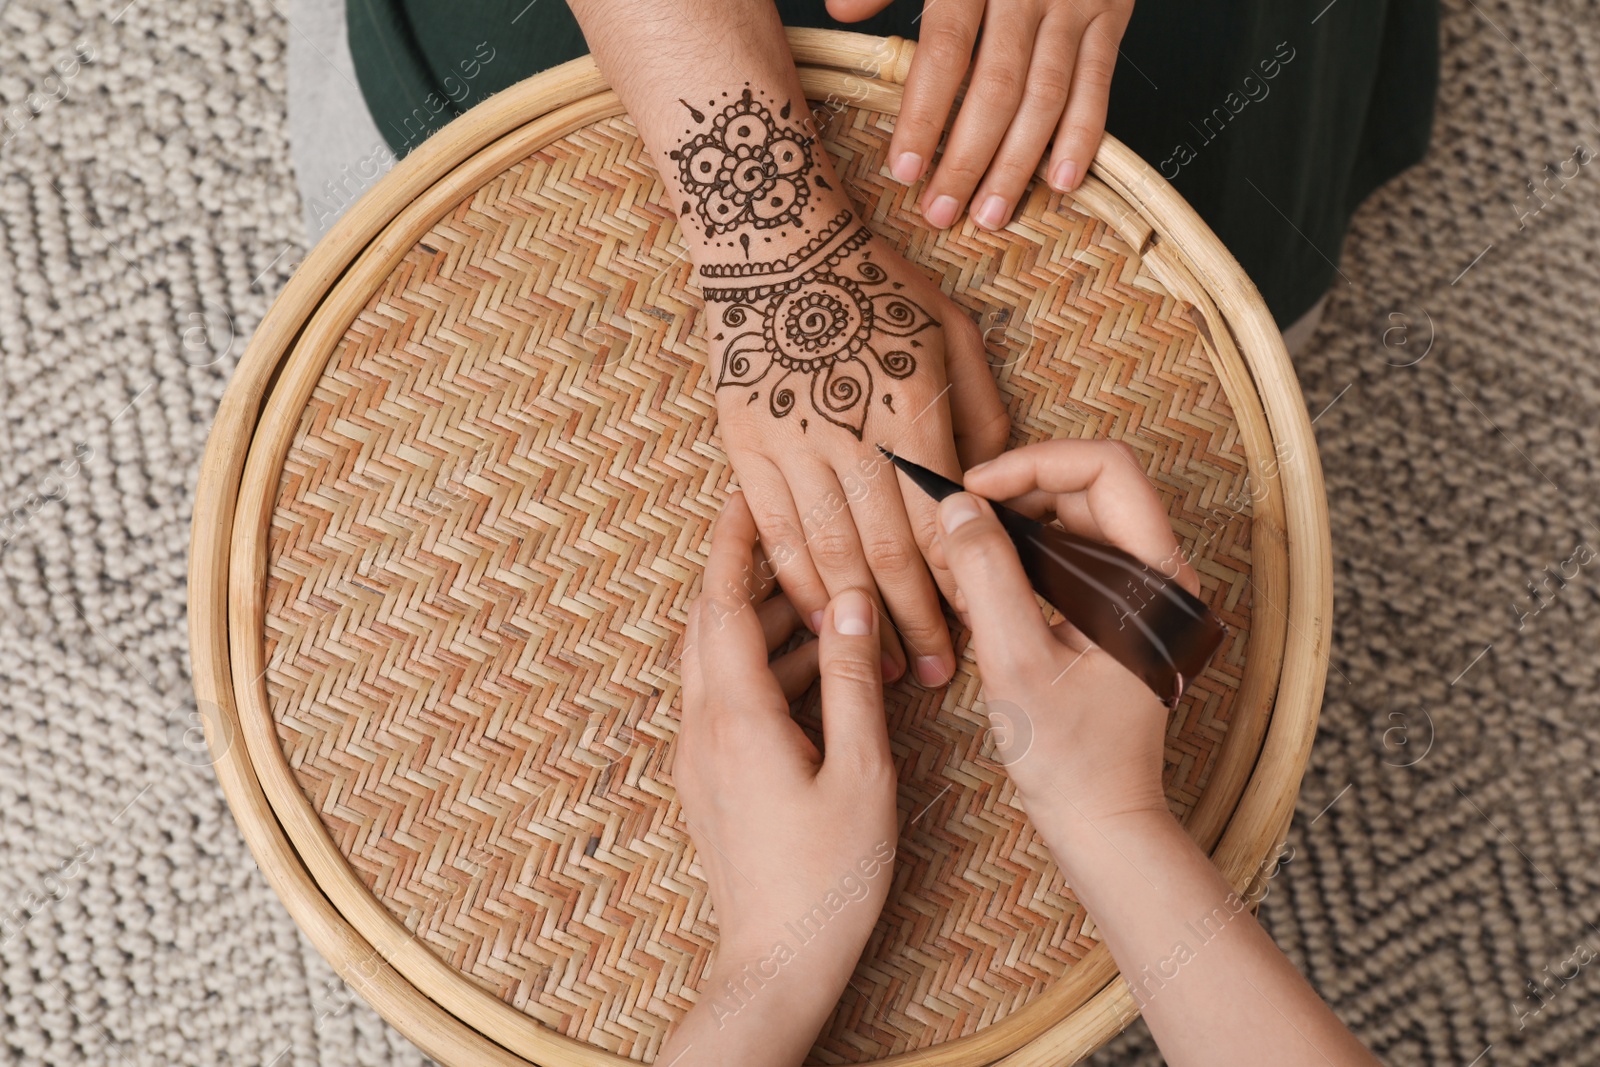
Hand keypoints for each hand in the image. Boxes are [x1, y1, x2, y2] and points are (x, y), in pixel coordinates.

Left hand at [663, 493, 897, 1063]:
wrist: (775, 963)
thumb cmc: (827, 878)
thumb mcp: (860, 773)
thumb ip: (853, 682)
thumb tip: (849, 604)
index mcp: (736, 717)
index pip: (720, 603)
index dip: (730, 543)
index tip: (744, 491)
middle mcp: (704, 727)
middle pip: (712, 624)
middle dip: (749, 575)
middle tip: (797, 537)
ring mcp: (701, 755)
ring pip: (720, 662)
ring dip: (766, 627)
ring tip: (831, 609)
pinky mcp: (711, 779)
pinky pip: (729, 699)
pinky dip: (767, 671)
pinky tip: (821, 674)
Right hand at [704, 215, 1007, 687]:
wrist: (775, 247)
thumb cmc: (876, 286)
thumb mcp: (953, 332)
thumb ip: (979, 415)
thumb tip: (992, 488)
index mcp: (914, 410)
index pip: (944, 521)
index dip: (960, 585)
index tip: (976, 629)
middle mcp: (854, 437)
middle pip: (892, 554)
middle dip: (919, 624)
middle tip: (937, 676)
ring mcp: (794, 446)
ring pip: (832, 555)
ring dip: (862, 620)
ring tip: (886, 668)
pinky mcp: (747, 449)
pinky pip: (774, 534)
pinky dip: (799, 586)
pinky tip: (822, 624)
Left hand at [830, 0, 1134, 229]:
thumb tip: (840, 11)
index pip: (946, 51)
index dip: (925, 114)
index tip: (903, 168)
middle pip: (997, 87)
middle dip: (968, 158)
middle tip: (942, 211)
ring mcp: (1074, 2)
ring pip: (1046, 96)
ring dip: (1019, 164)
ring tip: (992, 213)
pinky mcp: (1111, 14)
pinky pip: (1098, 83)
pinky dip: (1084, 136)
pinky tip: (1062, 180)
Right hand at [925, 440, 1196, 821]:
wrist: (1100, 819)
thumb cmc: (1069, 756)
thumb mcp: (1015, 661)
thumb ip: (987, 576)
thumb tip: (958, 507)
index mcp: (1157, 578)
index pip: (1106, 468)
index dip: (1034, 464)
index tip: (973, 489)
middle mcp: (1159, 575)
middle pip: (1089, 486)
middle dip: (1017, 491)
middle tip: (957, 518)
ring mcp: (1140, 593)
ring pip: (1075, 518)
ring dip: (1016, 523)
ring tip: (961, 552)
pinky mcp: (1116, 612)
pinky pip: (1069, 555)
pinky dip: (1023, 555)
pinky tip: (981, 582)